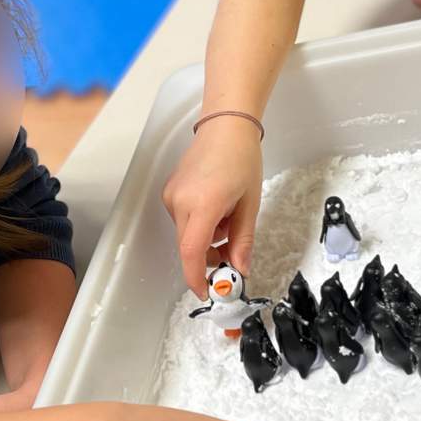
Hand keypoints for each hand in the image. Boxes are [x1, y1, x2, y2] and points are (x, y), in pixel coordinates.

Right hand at [163, 117, 263, 295]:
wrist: (225, 127)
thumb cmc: (242, 159)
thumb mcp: (250, 204)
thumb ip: (243, 240)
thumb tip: (241, 269)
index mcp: (204, 204)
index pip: (192, 251)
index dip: (196, 277)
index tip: (206, 292)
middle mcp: (181, 201)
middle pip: (190, 246)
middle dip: (209, 257)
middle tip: (232, 253)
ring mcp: (171, 196)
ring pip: (187, 234)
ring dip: (207, 238)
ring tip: (229, 217)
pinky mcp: (169, 192)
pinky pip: (183, 219)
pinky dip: (200, 223)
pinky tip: (216, 207)